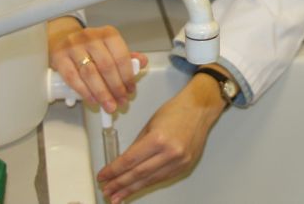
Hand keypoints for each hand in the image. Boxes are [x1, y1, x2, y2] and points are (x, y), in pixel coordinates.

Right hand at [47, 17, 147, 113]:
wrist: (64, 37)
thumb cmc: (91, 45)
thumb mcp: (111, 47)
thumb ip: (126, 56)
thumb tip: (142, 62)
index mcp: (108, 34)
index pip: (121, 56)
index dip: (127, 76)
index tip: (130, 90)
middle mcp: (91, 37)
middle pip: (106, 66)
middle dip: (115, 88)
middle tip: (120, 101)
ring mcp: (73, 46)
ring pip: (90, 73)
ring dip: (101, 93)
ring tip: (108, 105)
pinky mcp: (59, 56)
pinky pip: (72, 77)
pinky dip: (84, 91)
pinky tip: (92, 99)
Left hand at [98, 72, 225, 202]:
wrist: (200, 108)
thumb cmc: (176, 111)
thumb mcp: (150, 124)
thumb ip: (137, 145)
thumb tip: (123, 164)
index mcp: (158, 139)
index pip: (130, 160)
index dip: (114, 171)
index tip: (103, 177)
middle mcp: (170, 152)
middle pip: (138, 173)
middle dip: (120, 184)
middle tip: (107, 191)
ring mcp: (179, 161)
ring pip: (150, 180)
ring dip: (132, 189)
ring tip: (118, 196)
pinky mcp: (185, 166)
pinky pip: (162, 178)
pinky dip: (148, 183)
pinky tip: (138, 188)